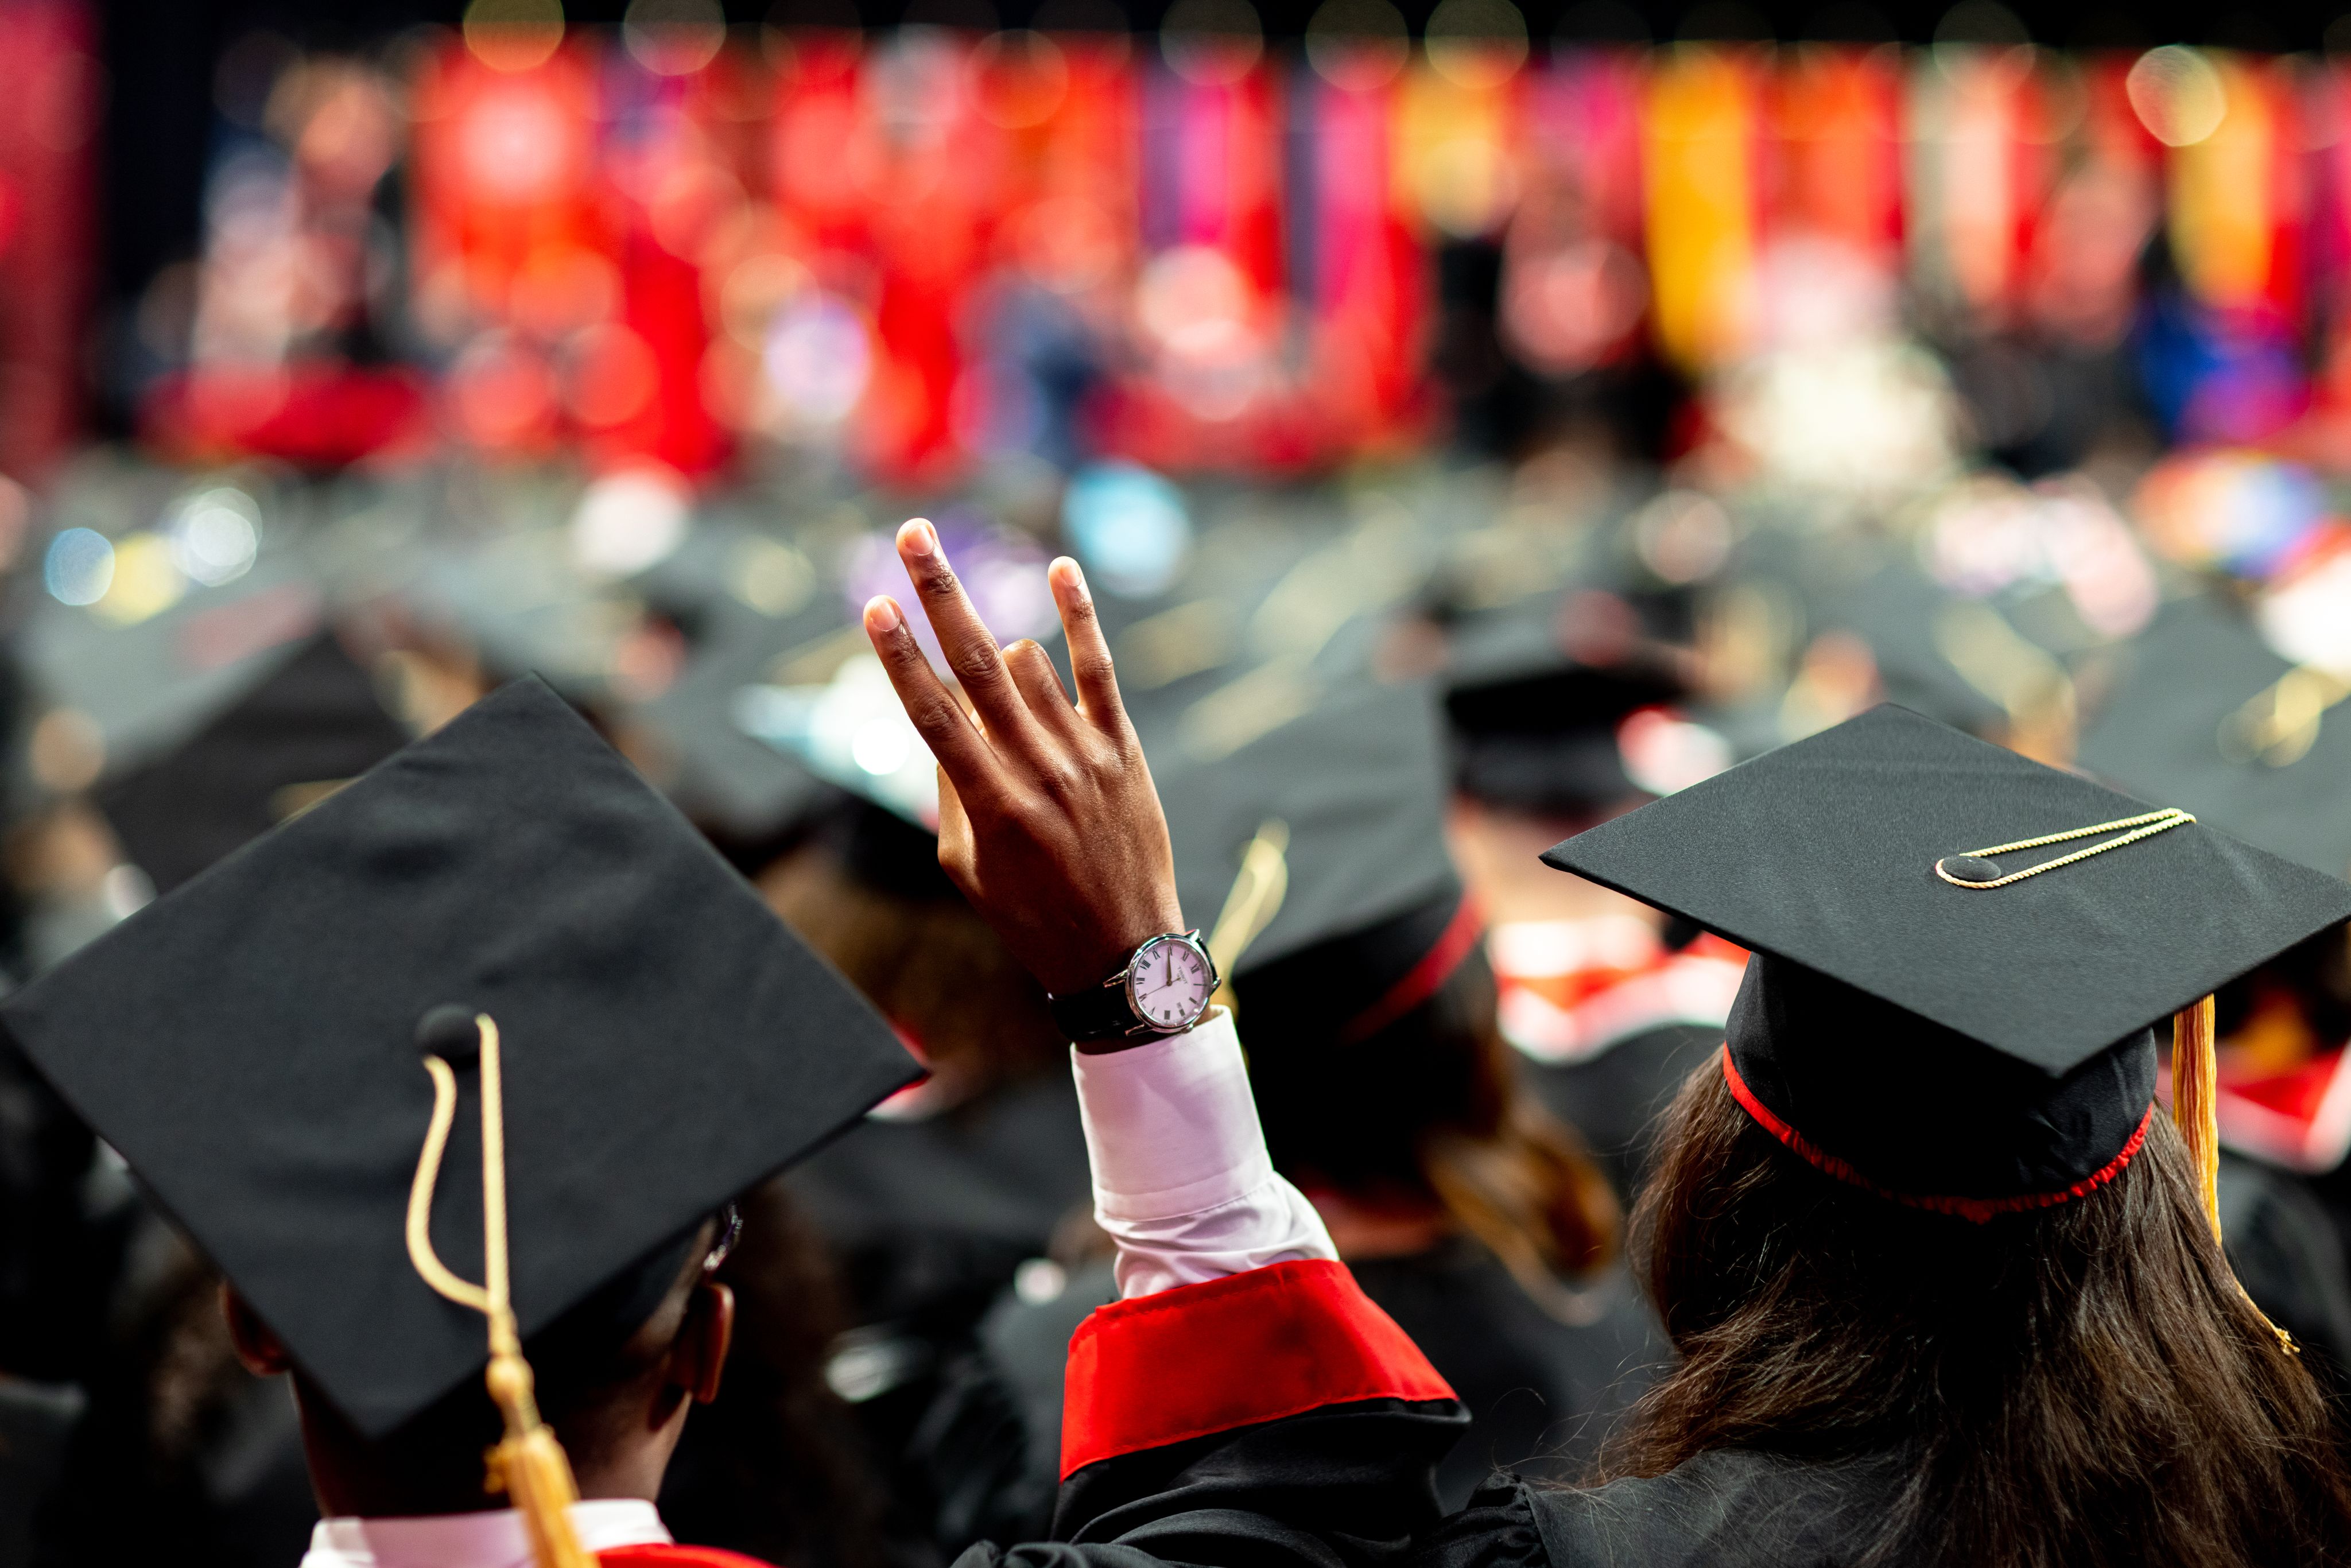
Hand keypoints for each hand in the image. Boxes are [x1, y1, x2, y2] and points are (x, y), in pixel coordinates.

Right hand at [861, 519, 1183, 996]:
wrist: (1123, 949)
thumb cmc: (1030, 914)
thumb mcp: (967, 867)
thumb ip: (948, 789)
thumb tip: (940, 716)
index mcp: (992, 806)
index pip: (934, 716)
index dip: (901, 658)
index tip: (874, 605)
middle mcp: (1039, 771)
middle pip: (979, 665)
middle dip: (941, 594)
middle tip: (913, 534)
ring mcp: (1086, 755)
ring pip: (1031, 666)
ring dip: (1001, 658)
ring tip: (999, 698)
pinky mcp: (1123, 748)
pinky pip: (1099, 669)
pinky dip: (1079, 618)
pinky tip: (1060, 571)